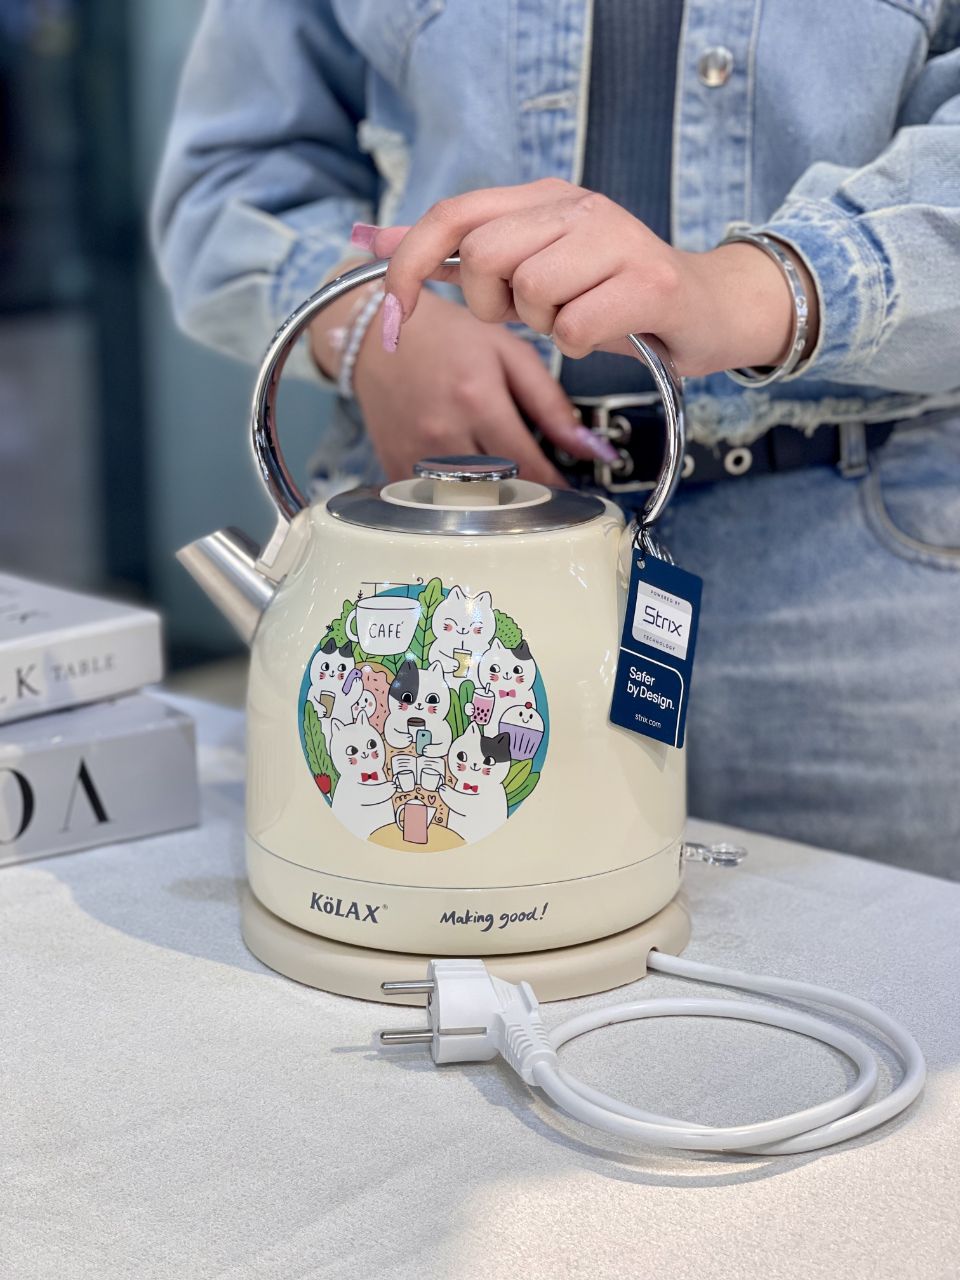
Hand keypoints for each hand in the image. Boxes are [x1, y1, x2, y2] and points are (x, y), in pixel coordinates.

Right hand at [312, 276, 607, 484]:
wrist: (374, 334)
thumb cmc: (445, 338)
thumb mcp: (508, 353)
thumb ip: (551, 403)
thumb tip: (591, 448)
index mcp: (478, 400)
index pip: (530, 468)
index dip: (556, 489)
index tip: (572, 496)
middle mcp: (444, 431)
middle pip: (500, 492)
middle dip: (528, 499)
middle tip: (545, 496)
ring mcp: (415, 453)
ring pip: (468, 504)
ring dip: (494, 505)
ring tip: (510, 492)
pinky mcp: (394, 466)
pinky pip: (434, 503)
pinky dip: (456, 502)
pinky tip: (469, 487)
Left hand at [365, 180, 817, 378]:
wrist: (710, 307)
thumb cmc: (614, 294)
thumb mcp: (530, 268)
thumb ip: (457, 254)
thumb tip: (373, 242)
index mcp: (543, 199)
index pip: (453, 214)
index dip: (410, 263)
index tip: (396, 315)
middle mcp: (578, 206)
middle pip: (485, 257)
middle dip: (493, 307)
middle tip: (532, 315)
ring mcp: (617, 239)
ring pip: (530, 293)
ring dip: (543, 327)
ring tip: (576, 319)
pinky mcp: (650, 282)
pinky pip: (573, 330)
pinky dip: (579, 346)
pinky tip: (604, 332)